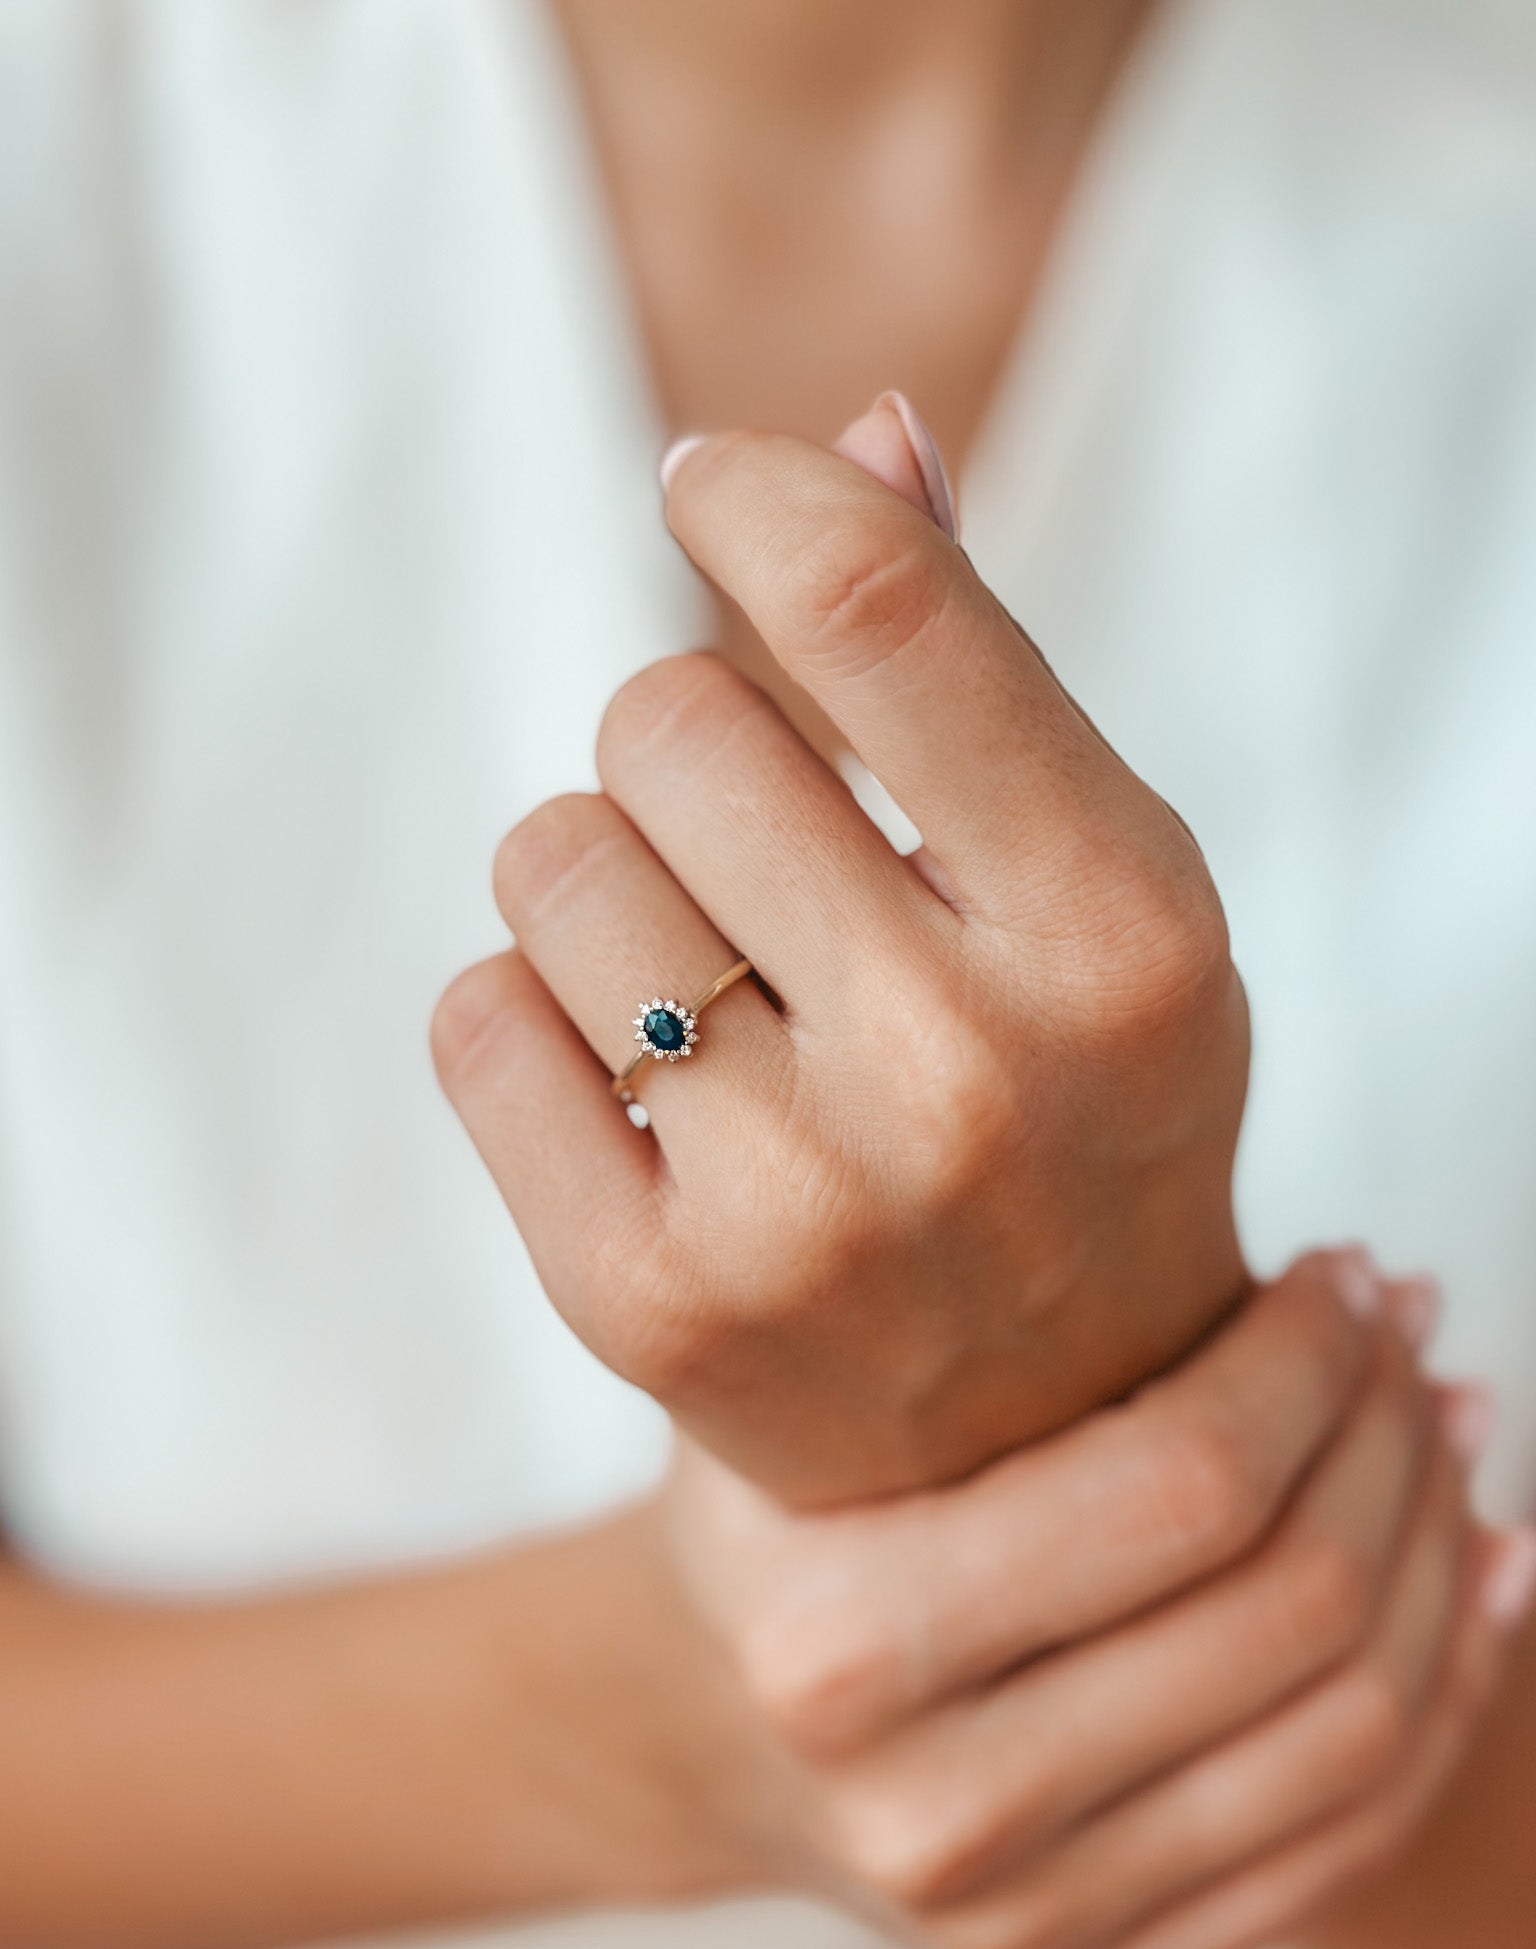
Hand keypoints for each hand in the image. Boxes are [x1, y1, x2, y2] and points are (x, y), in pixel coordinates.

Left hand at [433, 393, 1248, 1502]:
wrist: (1041, 1422)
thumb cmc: (1067, 1098)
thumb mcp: (1093, 883)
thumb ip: (974, 659)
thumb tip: (853, 431)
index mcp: (1118, 930)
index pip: (877, 611)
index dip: (754, 497)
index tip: (706, 487)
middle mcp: (969, 1072)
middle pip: (661, 718)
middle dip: (686, 749)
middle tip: (760, 859)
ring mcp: (802, 1206)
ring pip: (546, 861)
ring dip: (600, 885)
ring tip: (710, 988)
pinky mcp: (648, 1306)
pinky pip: (471, 1019)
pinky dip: (526, 1018)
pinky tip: (635, 1094)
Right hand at [666, 1252, 1530, 1948]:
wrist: (700, 1727)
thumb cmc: (778, 1512)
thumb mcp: (810, 1390)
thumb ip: (984, 1317)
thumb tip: (1301, 1253)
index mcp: (840, 1641)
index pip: (1178, 1484)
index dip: (1309, 1360)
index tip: (1344, 1272)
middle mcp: (930, 1812)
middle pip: (1288, 1607)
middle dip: (1390, 1433)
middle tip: (1412, 1325)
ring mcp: (1020, 1926)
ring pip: (1350, 1728)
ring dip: (1443, 1549)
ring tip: (1452, 1419)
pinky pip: (1344, 1838)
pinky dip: (1446, 1693)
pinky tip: (1476, 1566)